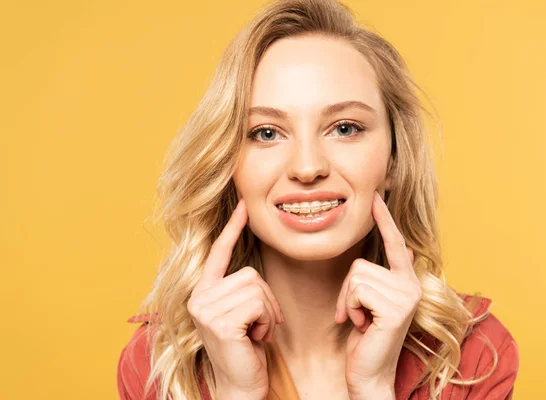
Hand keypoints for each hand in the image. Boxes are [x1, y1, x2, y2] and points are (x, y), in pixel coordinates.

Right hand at [187, 199, 284, 399]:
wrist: (241, 386)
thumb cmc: (246, 349)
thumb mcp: (241, 313)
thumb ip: (240, 289)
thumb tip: (252, 270)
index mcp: (203, 292)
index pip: (219, 253)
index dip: (232, 228)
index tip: (243, 205)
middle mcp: (199, 297)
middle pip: (250, 274)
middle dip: (266, 300)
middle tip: (259, 325)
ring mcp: (206, 309)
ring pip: (257, 287)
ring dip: (267, 312)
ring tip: (256, 332)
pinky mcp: (220, 322)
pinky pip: (259, 303)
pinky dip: (267, 321)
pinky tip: (256, 338)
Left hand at [335, 191, 420, 397]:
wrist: (368, 374)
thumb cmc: (365, 339)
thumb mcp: (369, 303)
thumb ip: (375, 279)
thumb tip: (386, 254)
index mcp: (406, 281)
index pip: (394, 243)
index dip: (383, 219)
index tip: (375, 196)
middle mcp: (411, 285)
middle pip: (360, 264)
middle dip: (347, 291)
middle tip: (356, 314)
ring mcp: (406, 295)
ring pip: (356, 276)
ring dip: (348, 301)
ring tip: (361, 321)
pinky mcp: (396, 308)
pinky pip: (357, 290)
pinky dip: (350, 308)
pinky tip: (362, 326)